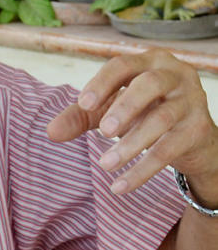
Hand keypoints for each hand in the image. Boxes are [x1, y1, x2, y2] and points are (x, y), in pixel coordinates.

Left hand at [46, 49, 217, 206]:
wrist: (192, 138)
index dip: (102, 83)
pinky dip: (142, 170)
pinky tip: (119, 186)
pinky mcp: (199, 129)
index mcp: (149, 62)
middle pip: (149, 84)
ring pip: (162, 119)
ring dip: (131, 144)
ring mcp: (191, 101)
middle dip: (124, 107)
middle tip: (104, 132)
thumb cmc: (146, 113)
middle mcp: (175, 75)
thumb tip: (50, 132)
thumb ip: (82, 117)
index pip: (123, 65)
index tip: (83, 104)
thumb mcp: (111, 112)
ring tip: (105, 164)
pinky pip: (169, 150)